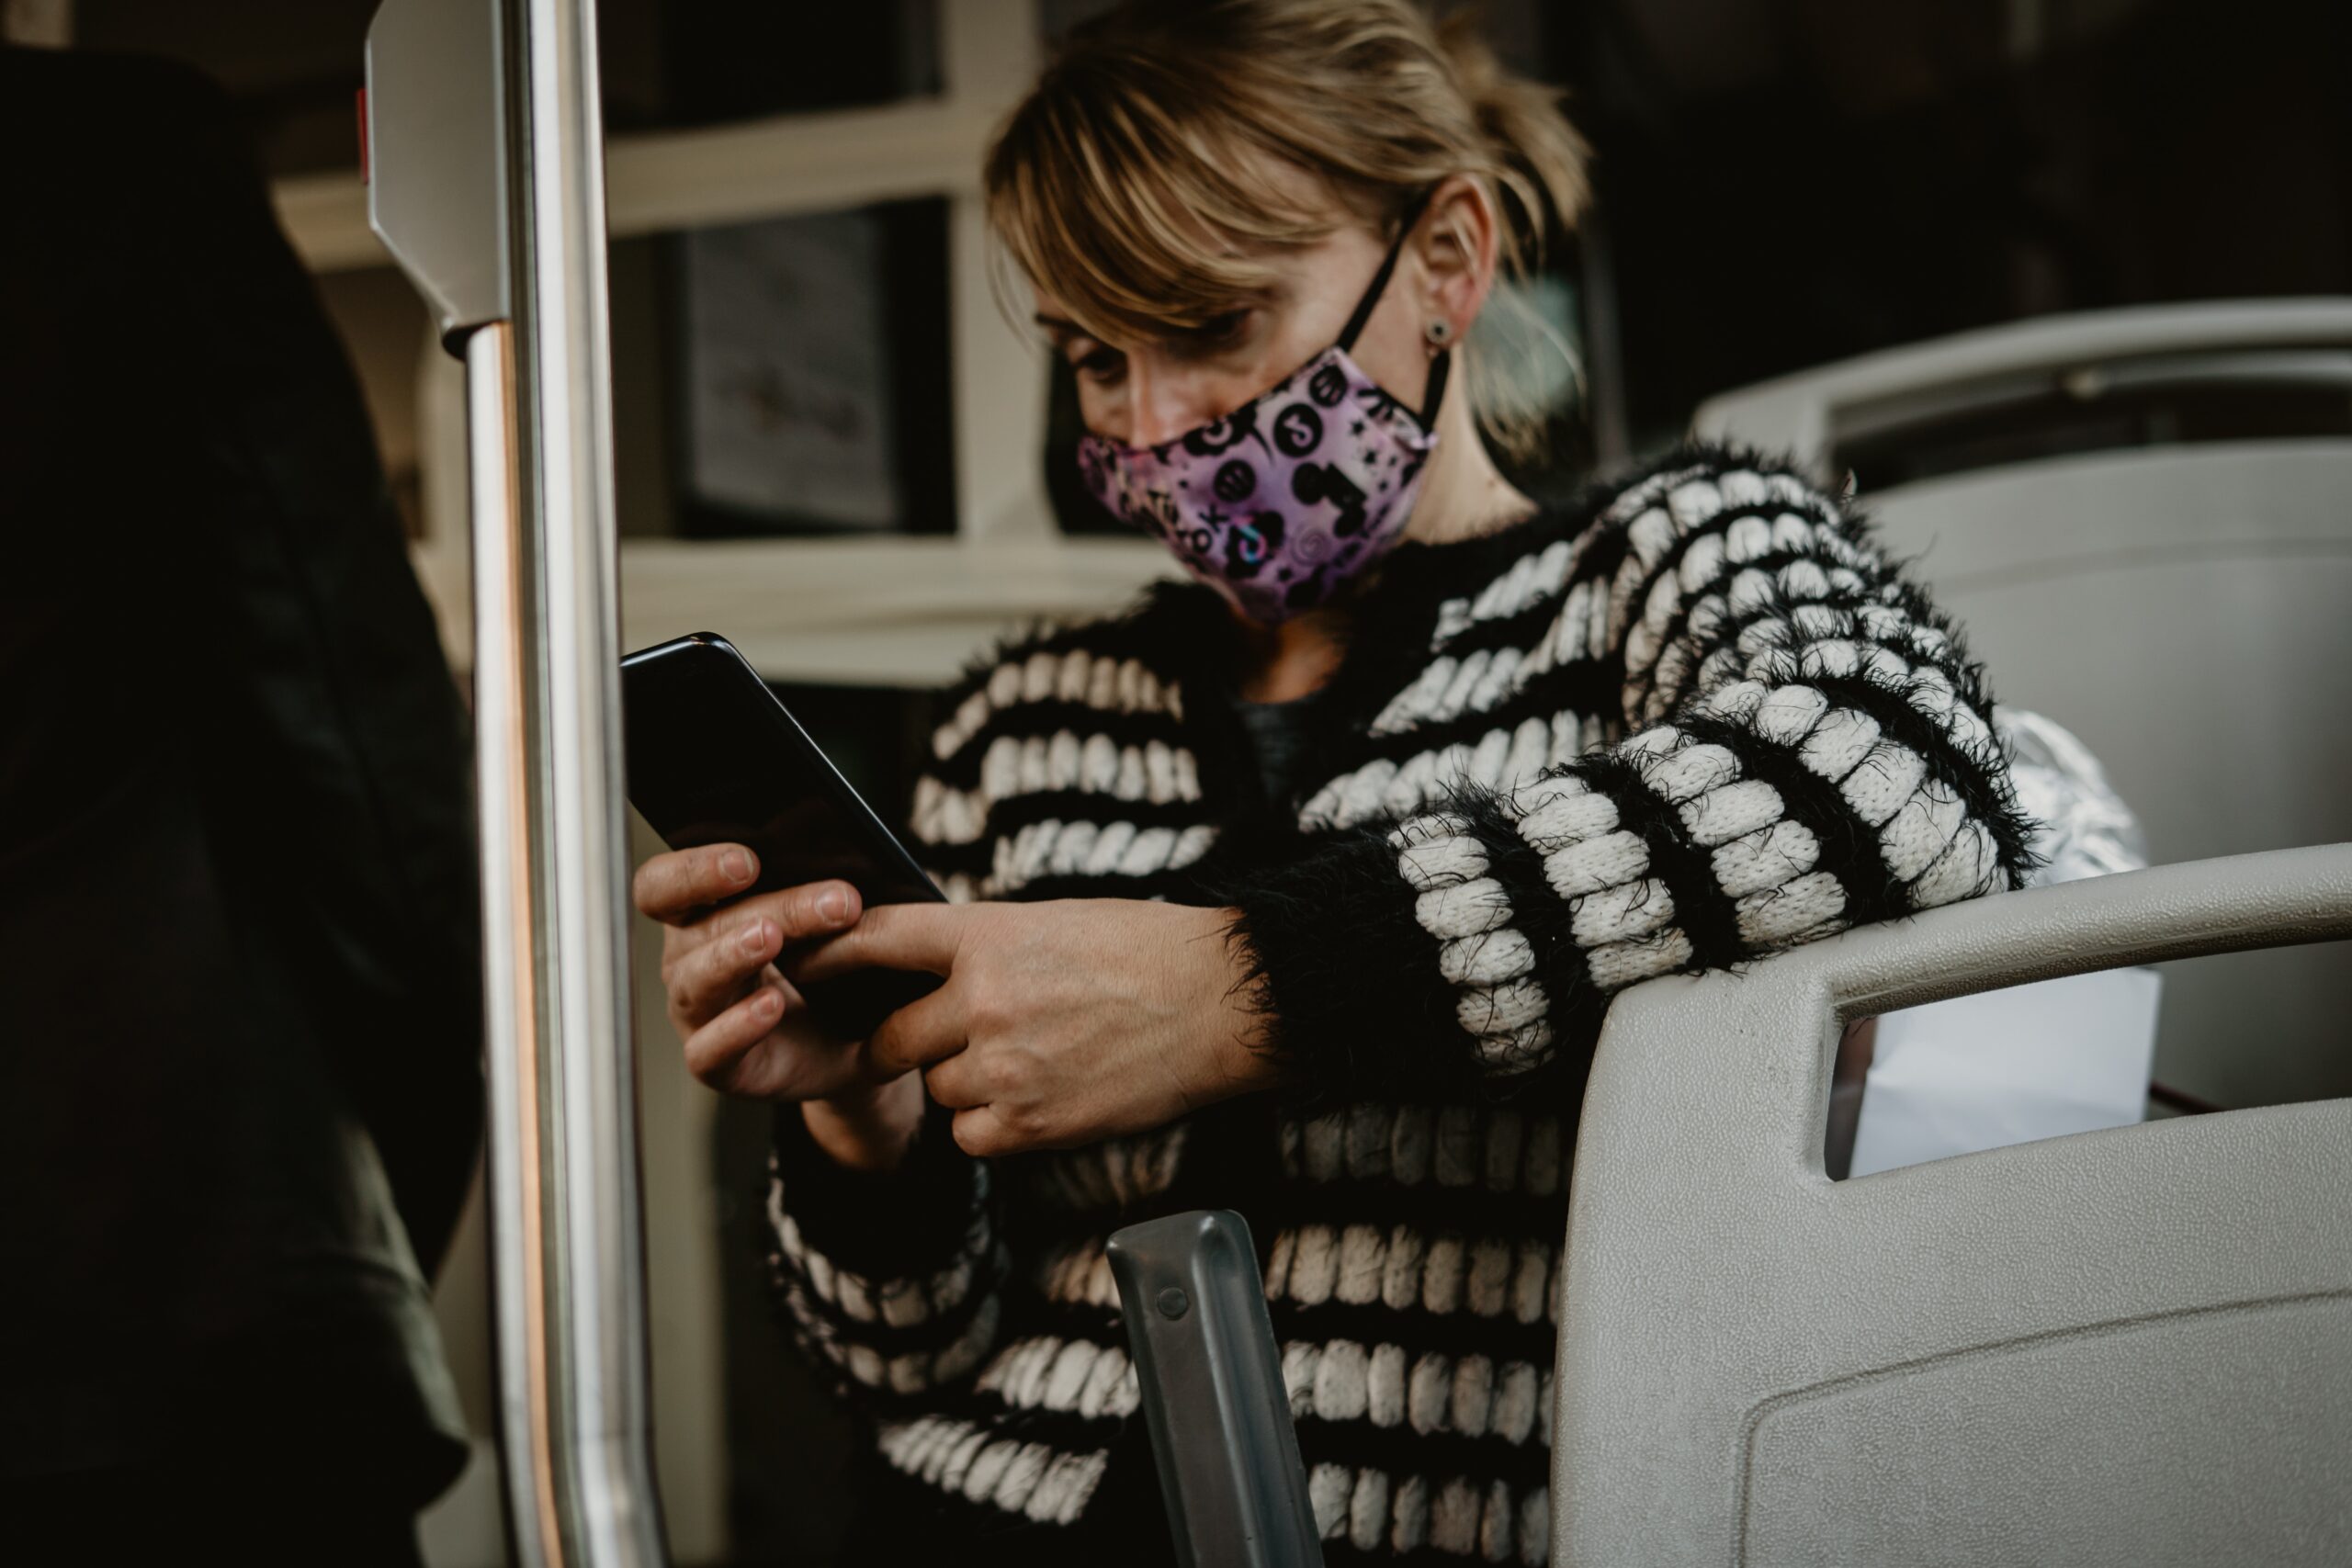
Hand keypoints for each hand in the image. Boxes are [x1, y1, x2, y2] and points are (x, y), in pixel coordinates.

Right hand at [631, 843, 920, 1169]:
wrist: (843, 1048)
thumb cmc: (819, 977)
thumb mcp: (825, 931)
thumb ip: (825, 898)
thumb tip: (858, 855)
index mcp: (702, 919)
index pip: (664, 885)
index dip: (694, 869)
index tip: (750, 859)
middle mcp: (688, 962)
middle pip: (701, 926)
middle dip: (770, 907)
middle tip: (830, 901)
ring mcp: (697, 1015)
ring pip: (696, 981)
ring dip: (735, 955)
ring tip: (774, 939)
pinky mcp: (716, 1064)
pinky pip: (708, 1048)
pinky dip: (737, 1026)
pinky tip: (772, 1006)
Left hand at [783, 899, 1281, 1156]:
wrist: (1219, 1003)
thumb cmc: (1146, 951)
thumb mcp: (1051, 924)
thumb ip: (983, 949)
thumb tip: (930, 972)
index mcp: (985, 937)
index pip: (876, 941)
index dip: (829, 956)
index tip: (802, 963)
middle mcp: (981, 1001)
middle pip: (892, 1039)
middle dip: (901, 1045)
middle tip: (928, 1042)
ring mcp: (1003, 1066)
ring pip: (939, 1089)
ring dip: (966, 1083)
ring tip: (1031, 1058)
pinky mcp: (1030, 1124)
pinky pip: (973, 1135)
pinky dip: (995, 1124)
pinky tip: (1042, 1096)